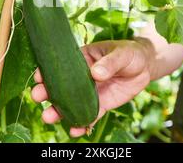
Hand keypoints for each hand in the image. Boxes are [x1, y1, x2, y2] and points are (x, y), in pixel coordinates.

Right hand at [31, 39, 155, 136]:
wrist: (145, 66)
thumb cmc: (129, 53)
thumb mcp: (120, 53)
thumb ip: (109, 63)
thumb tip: (96, 73)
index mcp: (82, 59)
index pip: (61, 64)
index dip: (48, 70)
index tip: (38, 77)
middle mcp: (82, 77)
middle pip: (61, 86)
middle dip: (47, 92)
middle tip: (37, 97)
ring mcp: (91, 92)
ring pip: (71, 103)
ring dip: (59, 111)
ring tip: (49, 118)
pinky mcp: (102, 104)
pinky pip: (90, 115)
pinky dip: (82, 123)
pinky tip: (76, 131)